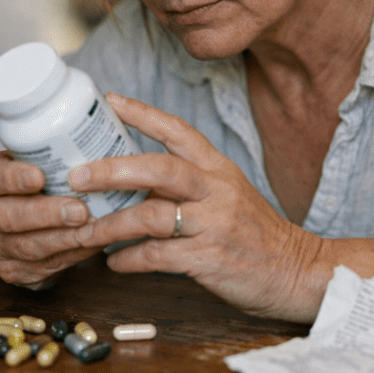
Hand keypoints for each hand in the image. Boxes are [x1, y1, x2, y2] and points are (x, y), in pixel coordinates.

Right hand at [0, 151, 99, 288]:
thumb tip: (107, 120)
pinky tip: (94, 244)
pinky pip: (43, 267)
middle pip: (8, 217)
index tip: (40, 176)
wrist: (7, 221)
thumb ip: (53, 149)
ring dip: (63, 239)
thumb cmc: (33, 181)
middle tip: (79, 209)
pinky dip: (72, 256)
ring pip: (26, 247)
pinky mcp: (13, 272)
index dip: (15, 178)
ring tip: (92, 229)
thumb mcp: (30, 160)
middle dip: (46, 214)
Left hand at [69, 93, 325, 320]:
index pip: (178, 130)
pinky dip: (129, 259)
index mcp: (219, 168)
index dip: (142, 113)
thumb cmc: (254, 234)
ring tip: (85, 231)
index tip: (109, 100)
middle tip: (77, 175)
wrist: (296, 272)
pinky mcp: (210, 259)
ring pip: (152, 215)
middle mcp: (217, 190)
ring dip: (111, 224)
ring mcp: (215, 224)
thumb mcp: (227, 195)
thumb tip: (130, 180)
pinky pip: (158, 256)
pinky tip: (114, 262)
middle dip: (113, 169)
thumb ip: (186, 185)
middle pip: (160, 168)